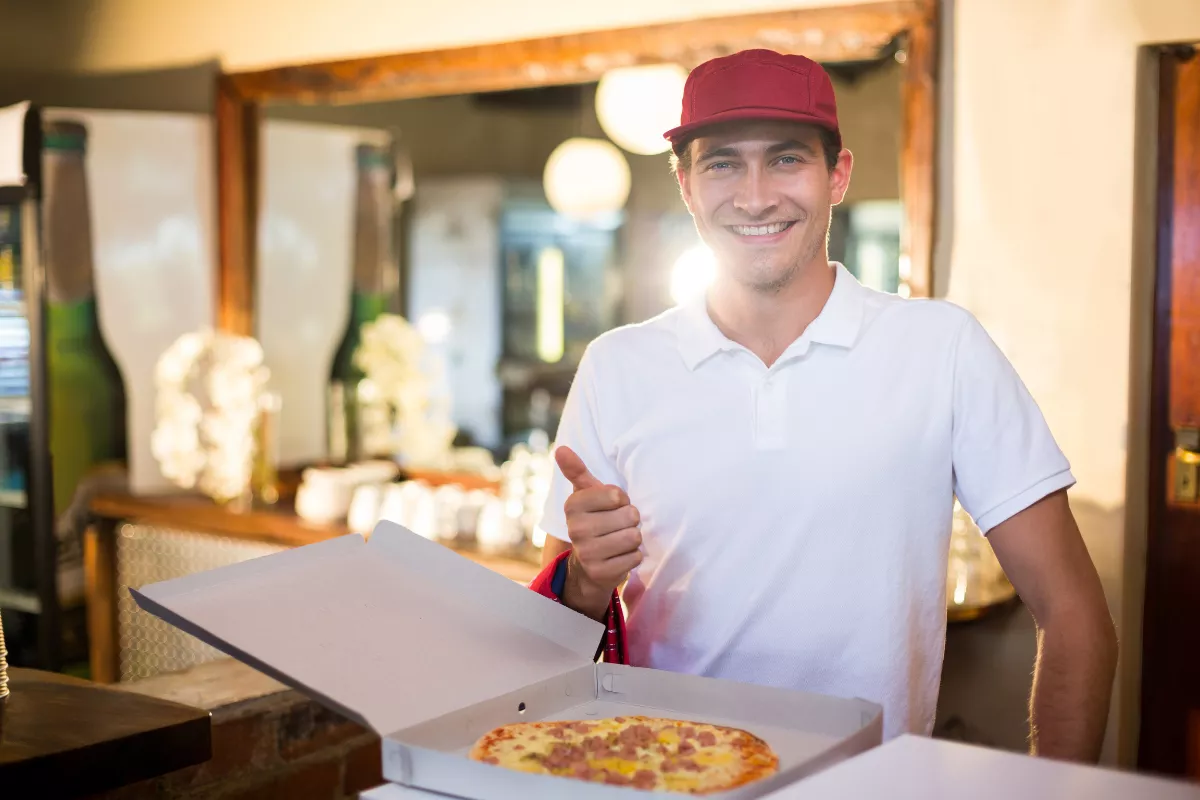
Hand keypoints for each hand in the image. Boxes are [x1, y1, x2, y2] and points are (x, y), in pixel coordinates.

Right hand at [555, 445, 641, 618]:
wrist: (588, 564)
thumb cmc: (595, 520)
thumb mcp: (586, 494)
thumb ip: (577, 471)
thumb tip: (561, 448)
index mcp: (573, 505)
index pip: (618, 495)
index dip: (622, 500)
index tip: (611, 507)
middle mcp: (576, 529)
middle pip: (630, 516)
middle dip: (630, 520)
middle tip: (616, 526)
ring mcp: (587, 553)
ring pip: (634, 537)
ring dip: (633, 538)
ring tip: (619, 540)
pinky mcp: (601, 573)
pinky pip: (635, 557)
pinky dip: (633, 556)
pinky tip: (619, 556)